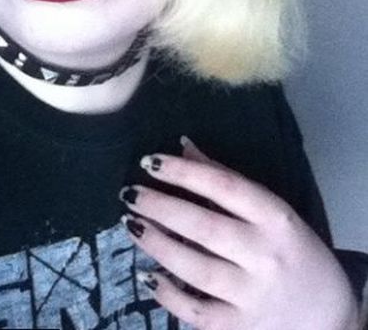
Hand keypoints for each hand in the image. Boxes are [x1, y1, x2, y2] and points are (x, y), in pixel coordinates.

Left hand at [119, 138, 359, 329]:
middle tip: (129, 193)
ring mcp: (253, 296)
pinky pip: (196, 313)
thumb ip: (227, 180)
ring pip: (195, 268)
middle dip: (160, 207)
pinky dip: (168, 295)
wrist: (329, 316)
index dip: (184, 172)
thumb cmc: (293, 251)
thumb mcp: (272, 211)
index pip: (225, 187)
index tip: (150, 161)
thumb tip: (182, 146)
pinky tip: (147, 274)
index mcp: (276, 218)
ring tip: (131, 224)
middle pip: (204, 227)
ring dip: (157, 244)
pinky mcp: (241, 328)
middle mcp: (266, 256)